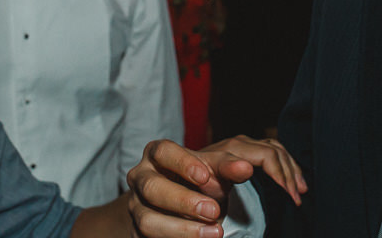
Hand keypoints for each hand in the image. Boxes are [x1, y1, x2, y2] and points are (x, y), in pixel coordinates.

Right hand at [126, 136, 306, 237]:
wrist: (183, 209)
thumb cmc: (200, 182)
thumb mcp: (215, 170)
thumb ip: (228, 166)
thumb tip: (246, 168)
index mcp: (157, 155)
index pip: (162, 151)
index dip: (182, 163)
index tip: (205, 176)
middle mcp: (141, 179)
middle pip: (152, 187)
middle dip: (183, 201)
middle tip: (214, 210)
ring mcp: (136, 207)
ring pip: (148, 220)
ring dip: (182, 229)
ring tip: (216, 233)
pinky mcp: (137, 233)